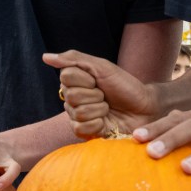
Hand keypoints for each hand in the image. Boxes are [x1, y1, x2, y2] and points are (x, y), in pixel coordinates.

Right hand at [43, 50, 161, 137]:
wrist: (144, 108)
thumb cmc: (125, 85)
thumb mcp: (102, 67)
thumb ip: (74, 59)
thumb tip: (45, 57)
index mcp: (75, 81)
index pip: (66, 77)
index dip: (86, 79)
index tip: (98, 80)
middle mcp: (73, 99)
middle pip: (71, 96)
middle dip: (95, 95)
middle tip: (106, 96)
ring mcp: (78, 116)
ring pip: (78, 112)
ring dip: (99, 109)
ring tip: (108, 109)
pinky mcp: (85, 133)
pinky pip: (80, 128)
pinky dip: (97, 124)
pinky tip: (105, 122)